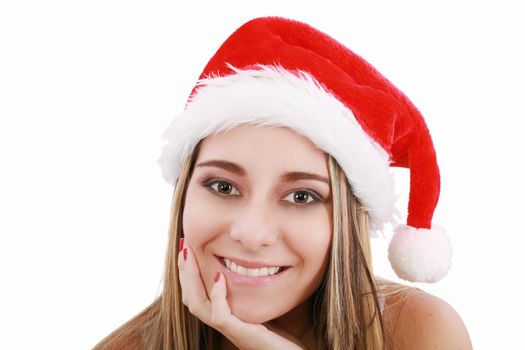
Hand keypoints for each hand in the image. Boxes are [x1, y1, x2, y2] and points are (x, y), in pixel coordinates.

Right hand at [177, 243, 304, 349]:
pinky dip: (216, 295)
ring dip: (191, 278)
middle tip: (183, 245)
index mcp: (227, 318)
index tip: (188, 248)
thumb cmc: (283, 339)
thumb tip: (252, 268)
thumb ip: (252, 296)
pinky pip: (220, 316)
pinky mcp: (243, 336)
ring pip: (198, 306)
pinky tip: (218, 275)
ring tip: (190, 255)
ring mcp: (233, 332)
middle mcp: (225, 326)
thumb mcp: (264, 310)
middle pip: (191, 298)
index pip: (198, 295)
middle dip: (185, 270)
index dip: (189, 273)